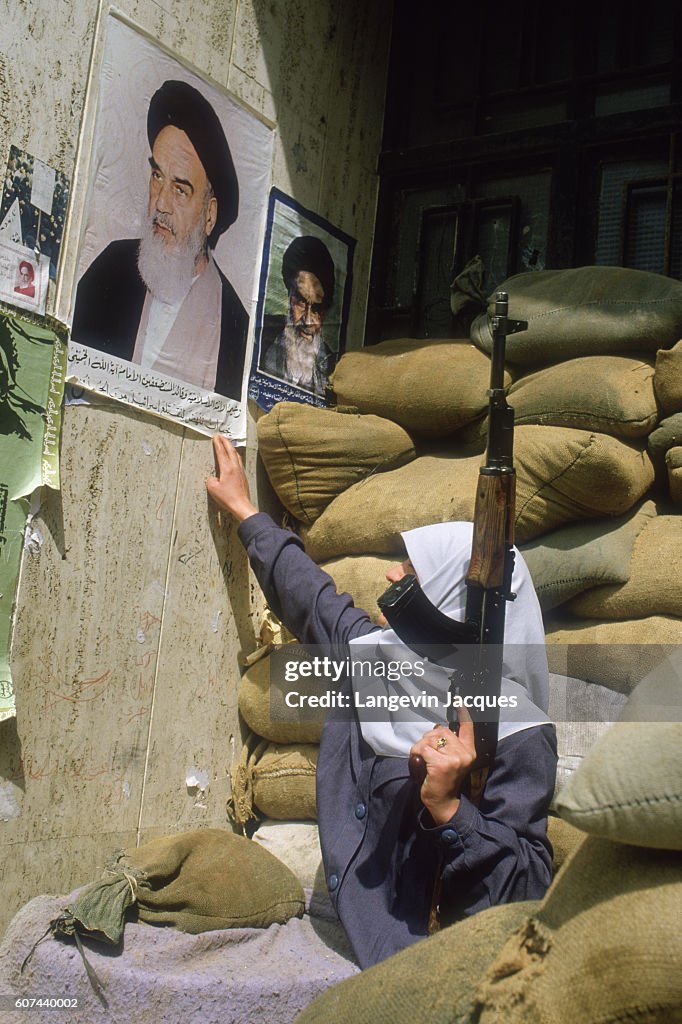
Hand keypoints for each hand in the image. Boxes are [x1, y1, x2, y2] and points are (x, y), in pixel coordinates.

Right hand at [206, 434, 258, 522]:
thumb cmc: (228, 498)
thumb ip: (211, 479)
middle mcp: (235, 467)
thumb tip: (213, 477)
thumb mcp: (213, 489)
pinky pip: (239, 461)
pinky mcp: (243, 476)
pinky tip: (234, 457)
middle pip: (230, 450)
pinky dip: (235, 455)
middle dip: (225, 442)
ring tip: (227, 444)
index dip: (218, 443)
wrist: (241, 505)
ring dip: (231, 447)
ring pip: (236, 455)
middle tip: (221, 436)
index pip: (221, 452)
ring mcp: (241, 471)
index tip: (215, 437)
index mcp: (227, 468)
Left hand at [409, 708, 475, 824]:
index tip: (459, 699)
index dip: (463, 712)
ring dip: (421, 747)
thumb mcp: (453, 761)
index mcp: (469, 751)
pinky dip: (415, 753)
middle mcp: (464, 753)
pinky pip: (422, 748)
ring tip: (424, 761)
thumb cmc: (444, 780)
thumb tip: (439, 729)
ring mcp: (454, 759)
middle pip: (441, 731)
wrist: (444, 803)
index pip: (468, 727)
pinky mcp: (441, 764)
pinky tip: (420, 764)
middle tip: (428, 754)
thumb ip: (451, 745)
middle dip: (429, 739)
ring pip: (430, 738)